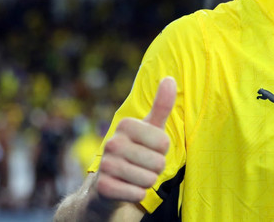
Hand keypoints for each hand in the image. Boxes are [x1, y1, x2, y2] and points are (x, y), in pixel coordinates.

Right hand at [95, 77, 176, 202]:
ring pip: (148, 180)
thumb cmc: (135, 152)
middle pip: (158, 162)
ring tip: (134, 177)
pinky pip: (137, 194)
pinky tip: (127, 189)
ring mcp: (105, 165)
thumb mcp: (150, 128)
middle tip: (141, 166)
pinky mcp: (103, 187)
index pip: (164, 142)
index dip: (161, 151)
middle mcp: (112, 142)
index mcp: (125, 125)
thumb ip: (161, 106)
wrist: (107, 184)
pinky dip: (137, 195)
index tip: (148, 149)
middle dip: (155, 169)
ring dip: (147, 182)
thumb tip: (170, 78)